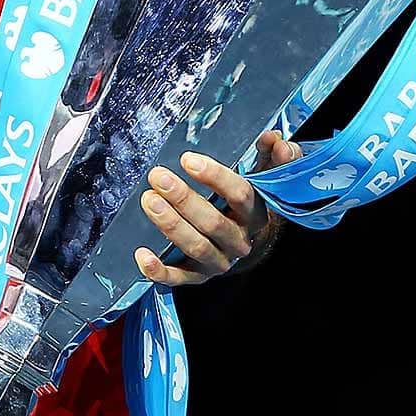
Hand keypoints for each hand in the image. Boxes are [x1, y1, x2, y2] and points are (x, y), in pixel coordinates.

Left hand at [134, 129, 297, 284]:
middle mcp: (239, 241)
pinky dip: (159, 270)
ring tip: (149, 200)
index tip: (187, 159)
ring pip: (197, 247)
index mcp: (256, 214)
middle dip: (184, 199)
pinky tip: (142, 255)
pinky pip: (178, 277)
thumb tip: (273, 138)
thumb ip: (271, 156)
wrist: (243, 240)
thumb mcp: (262, 175)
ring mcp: (219, 261)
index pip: (241, 196)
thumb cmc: (243, 201)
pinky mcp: (198, 276)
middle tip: (158, 177)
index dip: (215, 177)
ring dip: (171, 225)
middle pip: (214, 223)